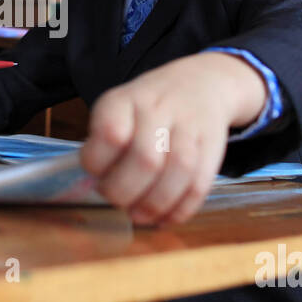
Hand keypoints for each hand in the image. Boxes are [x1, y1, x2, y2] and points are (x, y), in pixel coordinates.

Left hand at [80, 52, 266, 226]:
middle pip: (145, 158)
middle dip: (125, 191)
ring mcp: (190, 125)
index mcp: (126, 100)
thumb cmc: (147, 108)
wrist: (200, 83)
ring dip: (154, 204)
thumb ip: (102, 145)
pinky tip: (165, 218)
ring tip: (139, 215)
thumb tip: (88, 189)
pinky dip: (181, 209)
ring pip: (178, 171)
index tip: (97, 177)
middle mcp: (160, 108)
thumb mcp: (118, 110)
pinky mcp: (213, 145)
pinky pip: (201, 183)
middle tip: (117, 200)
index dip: (98, 164)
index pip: (109, 134)